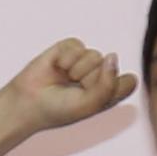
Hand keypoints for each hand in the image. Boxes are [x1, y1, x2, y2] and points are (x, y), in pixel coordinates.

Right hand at [0, 38, 135, 135]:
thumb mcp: (90, 104)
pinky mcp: (69, 49)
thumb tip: (112, 55)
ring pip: (94, 55)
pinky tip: (57, 67)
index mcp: (110, 92)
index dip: (115, 86)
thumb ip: (108, 84)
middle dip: (90, 79)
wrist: (27, 103)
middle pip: (110, 66)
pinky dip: (66, 58)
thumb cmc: (59, 109)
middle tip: (72, 90)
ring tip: (64, 79)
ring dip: (76, 69)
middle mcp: (99, 75)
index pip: (129, 81)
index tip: (95, 98)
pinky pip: (77, 46)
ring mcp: (84, 61)